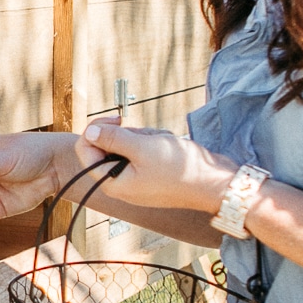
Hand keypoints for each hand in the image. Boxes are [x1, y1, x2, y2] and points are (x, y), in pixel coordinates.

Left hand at [73, 120, 238, 214]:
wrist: (215, 183)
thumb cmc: (180, 169)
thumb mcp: (142, 148)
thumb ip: (113, 139)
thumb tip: (90, 131)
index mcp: (113, 182)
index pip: (86, 151)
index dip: (96, 130)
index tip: (116, 120)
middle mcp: (122, 182)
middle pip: (109, 145)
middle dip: (128, 134)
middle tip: (147, 137)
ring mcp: (138, 177)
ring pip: (130, 143)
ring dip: (146, 137)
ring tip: (164, 144)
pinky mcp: (153, 171)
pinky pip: (146, 149)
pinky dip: (157, 142)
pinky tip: (172, 147)